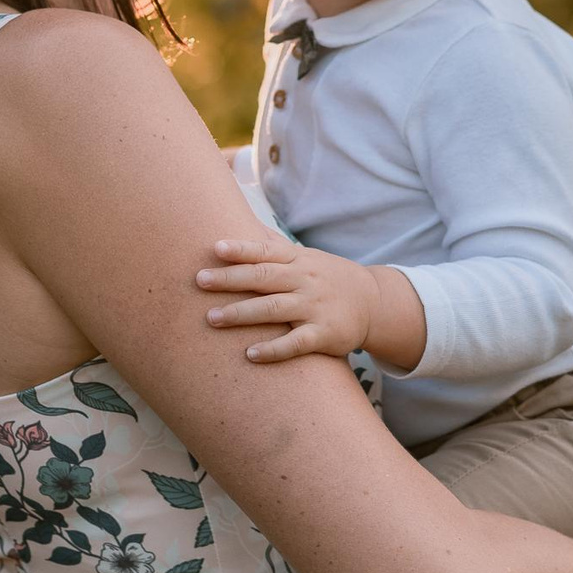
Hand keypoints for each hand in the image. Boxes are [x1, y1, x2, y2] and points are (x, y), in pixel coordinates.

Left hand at [196, 236, 425, 370]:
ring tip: (212, 318)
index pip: (266, 251)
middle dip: (231, 279)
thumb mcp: (304, 256)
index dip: (241, 249)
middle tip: (200, 281)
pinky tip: (250, 355)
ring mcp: (315, 307)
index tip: (215, 248)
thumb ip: (272, 244)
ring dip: (242, 313)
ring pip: (275, 309)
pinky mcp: (324, 334)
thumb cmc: (325, 277)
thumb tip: (238, 218)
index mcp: (297, 259)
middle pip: (264, 277)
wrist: (373, 302)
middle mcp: (304, 280)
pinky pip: (297, 342)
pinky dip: (274, 349)